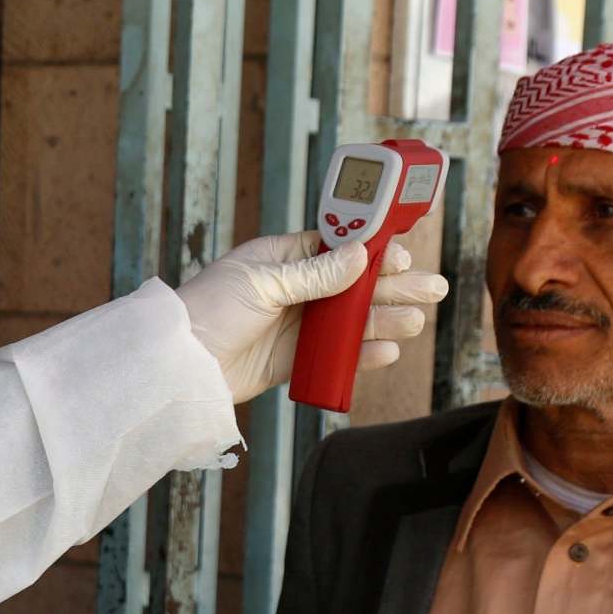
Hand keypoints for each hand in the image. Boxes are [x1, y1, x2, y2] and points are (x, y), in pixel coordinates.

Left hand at [177, 230, 448, 404]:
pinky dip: (361, 354)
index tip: (401, 257)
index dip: (372, 252)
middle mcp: (292, 289)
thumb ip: (313, 274)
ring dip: (385, 319)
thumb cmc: (207, 311)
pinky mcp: (292, 360)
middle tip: (434, 289)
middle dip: (394, 286)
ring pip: (350, 321)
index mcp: (281, 258)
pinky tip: (387, 351)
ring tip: (416, 320)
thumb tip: (361, 256)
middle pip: (354, 285)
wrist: (178, 365)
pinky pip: (335, 355)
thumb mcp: (261, 284)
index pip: (337, 247)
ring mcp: (294, 325)